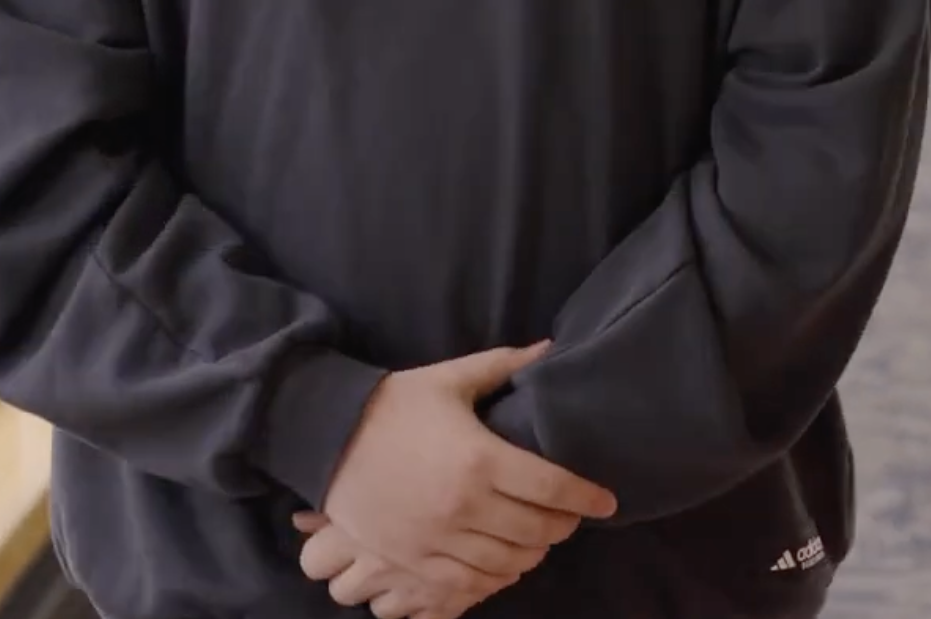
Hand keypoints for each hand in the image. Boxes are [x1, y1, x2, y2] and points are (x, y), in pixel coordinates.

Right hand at [317, 343, 615, 612]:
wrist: (324, 439)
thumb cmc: (391, 405)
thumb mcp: (449, 379)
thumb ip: (503, 366)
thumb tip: (549, 349)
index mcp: (481, 459)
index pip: (554, 487)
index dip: (587, 497)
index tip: (606, 500)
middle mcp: (465, 505)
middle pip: (537, 530)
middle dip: (564, 526)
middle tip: (572, 516)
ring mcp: (438, 539)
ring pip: (508, 562)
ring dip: (533, 553)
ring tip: (540, 539)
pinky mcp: (413, 560)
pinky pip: (469, 581)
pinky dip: (497, 576)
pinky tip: (505, 562)